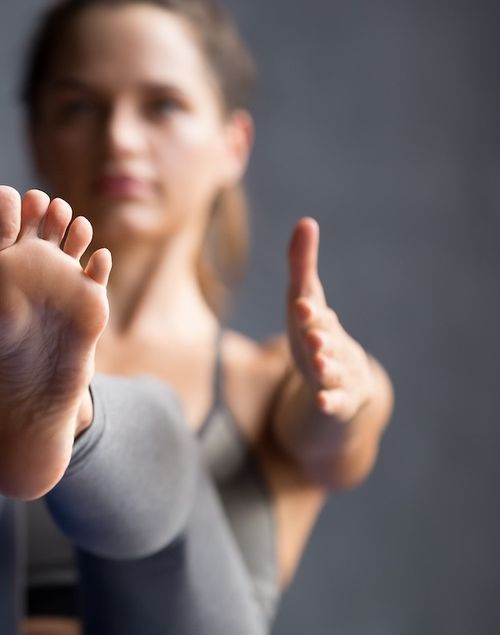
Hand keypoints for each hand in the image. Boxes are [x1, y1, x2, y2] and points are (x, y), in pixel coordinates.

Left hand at [286, 218, 374, 421]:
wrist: (346, 381)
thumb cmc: (317, 333)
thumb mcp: (305, 303)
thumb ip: (302, 265)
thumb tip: (306, 220)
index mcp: (322, 323)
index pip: (314, 315)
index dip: (308, 311)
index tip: (301, 303)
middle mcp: (335, 347)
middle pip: (327, 342)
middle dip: (320, 337)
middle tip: (313, 334)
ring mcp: (339, 374)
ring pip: (333, 371)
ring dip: (326, 366)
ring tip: (318, 361)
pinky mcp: (339, 400)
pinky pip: (334, 403)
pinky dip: (330, 402)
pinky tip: (322, 403)